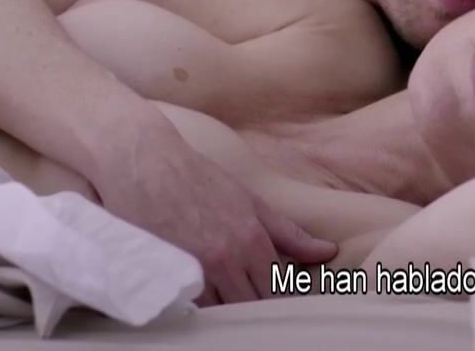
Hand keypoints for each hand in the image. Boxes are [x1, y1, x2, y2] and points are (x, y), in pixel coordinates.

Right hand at [89, 127, 337, 306]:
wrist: (147, 163)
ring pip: (221, 312)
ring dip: (228, 311)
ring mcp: (195, 270)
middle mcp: (227, 259)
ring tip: (229, 302)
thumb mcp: (251, 202)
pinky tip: (203, 301)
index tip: (281, 303)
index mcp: (253, 241)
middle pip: (252, 306)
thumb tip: (328, 252)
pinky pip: (190, 308)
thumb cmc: (201, 179)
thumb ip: (290, 233)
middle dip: (256, 309)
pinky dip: (199, 309)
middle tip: (257, 308)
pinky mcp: (165, 275)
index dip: (280, 300)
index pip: (278, 291)